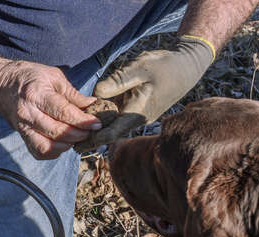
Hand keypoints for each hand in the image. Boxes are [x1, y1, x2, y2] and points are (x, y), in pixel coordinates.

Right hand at [0, 60, 101, 159]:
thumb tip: (93, 105)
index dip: (83, 121)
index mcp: (37, 94)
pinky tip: (63, 143)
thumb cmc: (29, 76)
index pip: (64, 112)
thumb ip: (73, 94)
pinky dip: (54, 152)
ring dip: (67, 146)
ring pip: (47, 147)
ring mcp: (23, 127)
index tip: (97, 124)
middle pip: (57, 132)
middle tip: (91, 132)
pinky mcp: (21, 136)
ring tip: (77, 137)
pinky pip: (39, 152)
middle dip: (79, 135)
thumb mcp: (53, 76)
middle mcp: (28, 113)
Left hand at [77, 36, 213, 150]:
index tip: (79, 145)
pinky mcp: (138, 108)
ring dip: (98, 130)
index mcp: (138, 111)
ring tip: (79, 139)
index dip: (95, 138)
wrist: (185, 67)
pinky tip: (93, 121)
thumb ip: (117, 81)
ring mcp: (138, 113)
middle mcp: (137, 117)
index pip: (113, 131)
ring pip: (115, 124)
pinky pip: (120, 116)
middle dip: (93, 139)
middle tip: (73, 147)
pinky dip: (106, 120)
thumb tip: (96, 94)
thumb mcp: (140, 68)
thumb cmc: (164, 67)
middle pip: (112, 131)